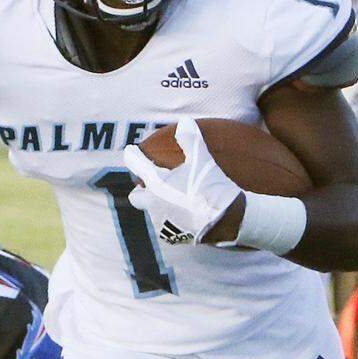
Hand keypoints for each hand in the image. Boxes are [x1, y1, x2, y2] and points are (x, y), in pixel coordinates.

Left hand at [122, 117, 244, 245]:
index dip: (133, 156)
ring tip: (175, 197)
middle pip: (136, 196)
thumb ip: (191, 139)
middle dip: (142, 189)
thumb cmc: (212, 187)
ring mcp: (162, 223)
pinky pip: (166, 225)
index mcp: (156, 184)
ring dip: (158, 204)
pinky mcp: (173, 237)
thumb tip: (185, 121)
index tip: (131, 151)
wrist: (227, 219)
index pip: (137, 166)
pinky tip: (185, 213)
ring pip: (152, 211)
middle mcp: (153, 205)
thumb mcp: (202, 159)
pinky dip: (171, 218)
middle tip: (155, 182)